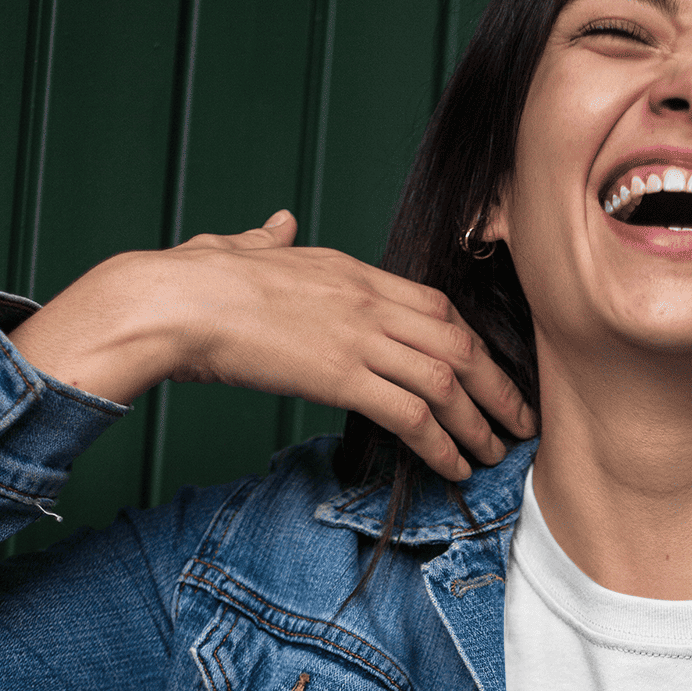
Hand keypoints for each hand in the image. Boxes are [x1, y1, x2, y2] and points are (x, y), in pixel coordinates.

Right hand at [7, 211, 534, 481]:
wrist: (171, 302)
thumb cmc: (195, 281)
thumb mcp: (242, 248)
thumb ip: (270, 240)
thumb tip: (279, 223)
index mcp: (351, 271)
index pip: (437, 306)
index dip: (474, 342)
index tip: (492, 372)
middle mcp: (367, 300)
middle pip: (459, 341)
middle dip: (498, 385)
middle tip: (520, 420)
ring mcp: (358, 337)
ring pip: (448, 380)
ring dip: (479, 422)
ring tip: (495, 454)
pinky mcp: (341, 376)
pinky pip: (412, 414)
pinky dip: (441, 445)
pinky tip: (454, 467)